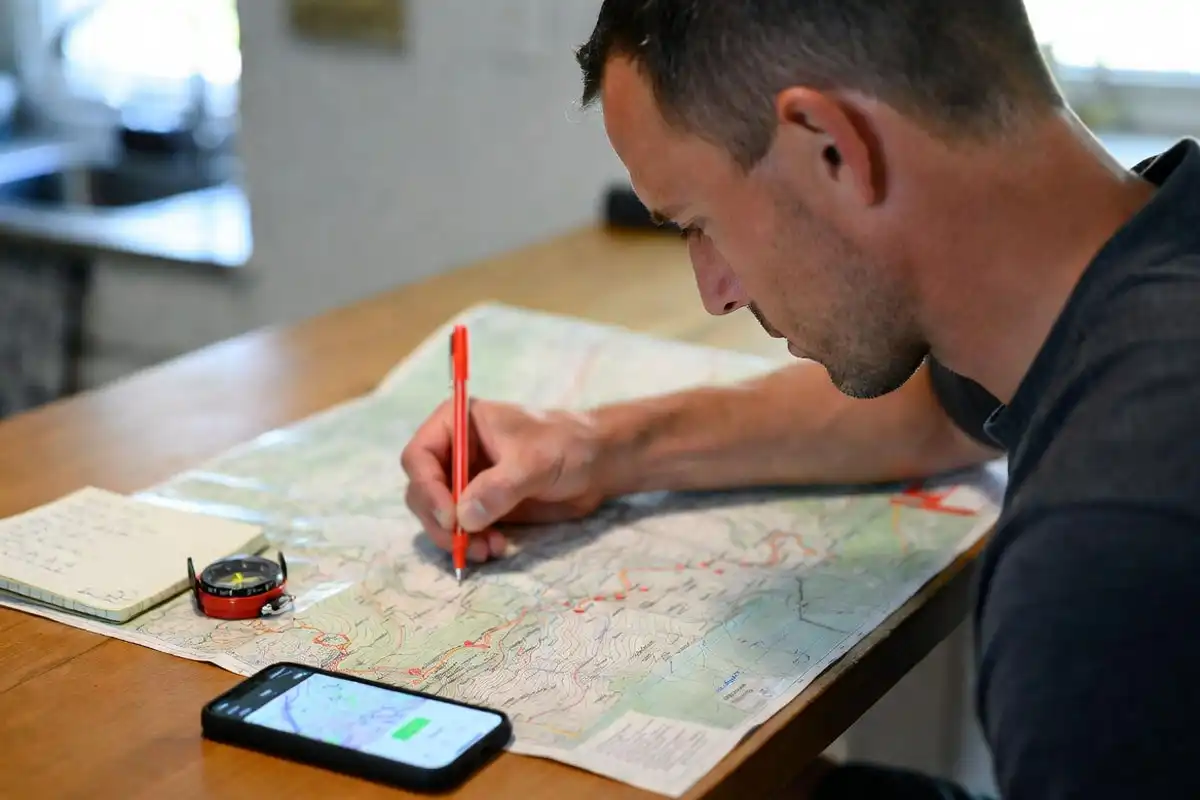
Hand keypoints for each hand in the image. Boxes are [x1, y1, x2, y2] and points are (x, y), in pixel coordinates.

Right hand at [401, 398, 607, 561]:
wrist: (596, 462)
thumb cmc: (566, 445)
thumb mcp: (534, 462)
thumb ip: (499, 487)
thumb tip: (464, 517)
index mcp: (457, 423)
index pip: (418, 456)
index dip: (427, 488)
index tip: (451, 517)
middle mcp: (453, 451)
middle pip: (422, 491)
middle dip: (440, 521)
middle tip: (463, 543)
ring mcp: (465, 480)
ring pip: (438, 515)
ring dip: (456, 537)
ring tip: (487, 549)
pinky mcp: (480, 505)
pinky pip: (461, 529)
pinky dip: (471, 542)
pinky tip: (495, 547)